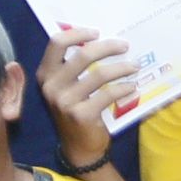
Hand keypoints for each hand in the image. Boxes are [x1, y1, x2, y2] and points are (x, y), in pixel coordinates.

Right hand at [37, 25, 135, 164]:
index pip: (56, 43)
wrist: (78, 147)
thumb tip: (102, 39)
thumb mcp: (67, 86)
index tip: (97, 32)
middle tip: (125, 46)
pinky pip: (108, 94)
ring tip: (134, 66)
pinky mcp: (81, 115)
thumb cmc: (76, 110)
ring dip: (122, 68)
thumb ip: (74, 65)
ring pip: (99, 74)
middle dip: (108, 47)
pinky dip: (124, 88)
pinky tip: (133, 87)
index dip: (78, 33)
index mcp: (46, 74)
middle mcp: (51, 86)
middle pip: (83, 55)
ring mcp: (65, 101)